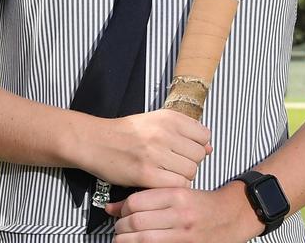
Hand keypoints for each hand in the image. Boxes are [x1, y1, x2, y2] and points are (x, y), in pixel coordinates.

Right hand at [77, 109, 211, 188]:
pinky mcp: (146, 174)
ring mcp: (155, 154)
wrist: (94, 141)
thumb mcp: (154, 122)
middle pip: (198, 155)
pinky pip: (177, 185)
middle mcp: (163, 133)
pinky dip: (172, 186)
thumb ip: (183, 132)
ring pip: (190, 172)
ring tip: (164, 172)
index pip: (203, 135)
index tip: (183, 149)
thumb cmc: (124, 133)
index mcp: (168, 117)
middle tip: (171, 163)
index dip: (196, 145)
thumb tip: (209, 147)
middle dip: (189, 162)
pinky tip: (160, 181)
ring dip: (181, 175)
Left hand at [104, 185, 258, 241]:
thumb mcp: (177, 192)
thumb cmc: (204, 204)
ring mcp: (185, 235)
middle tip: (119, 229)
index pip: (136, 202)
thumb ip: (146, 197)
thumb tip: (112, 207)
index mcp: (177, 195)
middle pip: (136, 222)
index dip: (122, 210)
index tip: (120, 214)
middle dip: (121, 228)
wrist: (233, 216)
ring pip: (143, 240)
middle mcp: (181, 215)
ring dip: (127, 241)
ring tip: (125, 239)